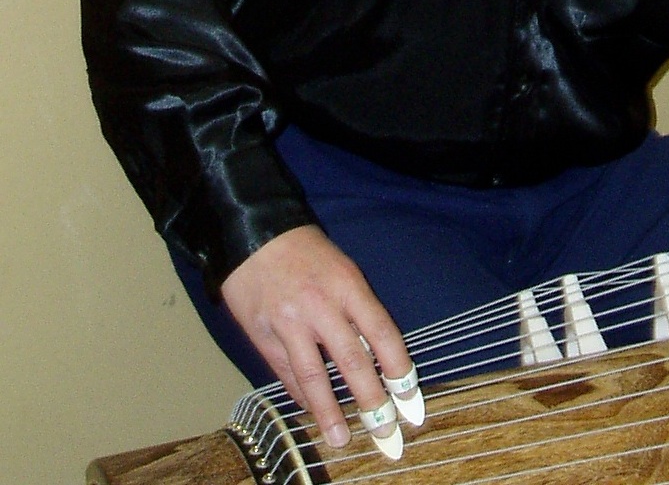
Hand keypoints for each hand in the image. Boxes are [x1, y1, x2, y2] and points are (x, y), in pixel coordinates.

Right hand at [220, 225, 412, 449]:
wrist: (253, 236)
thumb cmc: (306, 252)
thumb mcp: (342, 269)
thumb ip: (357, 310)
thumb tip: (374, 356)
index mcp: (348, 285)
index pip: (382, 333)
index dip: (398, 369)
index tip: (410, 397)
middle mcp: (320, 306)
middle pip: (352, 360)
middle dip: (371, 400)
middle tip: (385, 432)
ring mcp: (289, 323)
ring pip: (313, 376)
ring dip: (329, 412)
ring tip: (342, 439)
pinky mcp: (263, 336)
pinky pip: (286, 373)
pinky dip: (300, 395)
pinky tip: (311, 411)